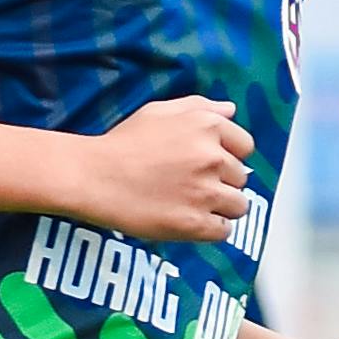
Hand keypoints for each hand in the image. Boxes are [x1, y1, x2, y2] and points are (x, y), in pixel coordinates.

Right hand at [77, 96, 254, 242]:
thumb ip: (199, 107)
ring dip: (220, 208)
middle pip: (241, 178)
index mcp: (207, 126)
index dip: (228, 157)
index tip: (208, 165)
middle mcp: (212, 157)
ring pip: (238, 206)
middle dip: (221, 182)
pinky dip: (209, 229)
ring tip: (191, 205)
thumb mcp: (159, 111)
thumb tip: (230, 110)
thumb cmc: (122, 144)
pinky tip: (188, 220)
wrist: (93, 177)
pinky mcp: (195, 223)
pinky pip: (223, 231)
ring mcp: (205, 192)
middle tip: (191, 185)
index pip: (245, 147)